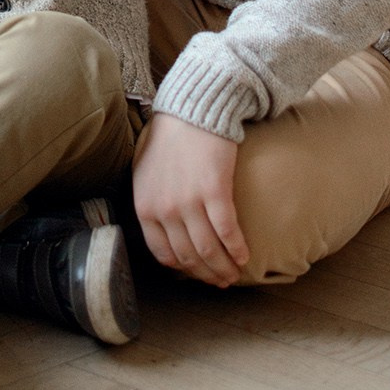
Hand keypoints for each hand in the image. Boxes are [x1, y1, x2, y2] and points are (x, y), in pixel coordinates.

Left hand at [132, 112, 248, 287]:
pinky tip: (245, 256)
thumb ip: (151, 202)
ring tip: (234, 274)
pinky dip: (237, 249)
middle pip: (188, 257)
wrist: (190, 109)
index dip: (184, 270)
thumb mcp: (145, 172)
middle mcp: (165, 209)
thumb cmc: (168, 139)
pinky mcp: (215, 191)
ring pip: (208, 251)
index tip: (198, 273)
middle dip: (206, 275)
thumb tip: (164, 230)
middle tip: (221, 281)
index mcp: (145, 206)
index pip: (163, 254)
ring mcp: (189, 202)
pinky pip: (228, 232)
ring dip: (224, 268)